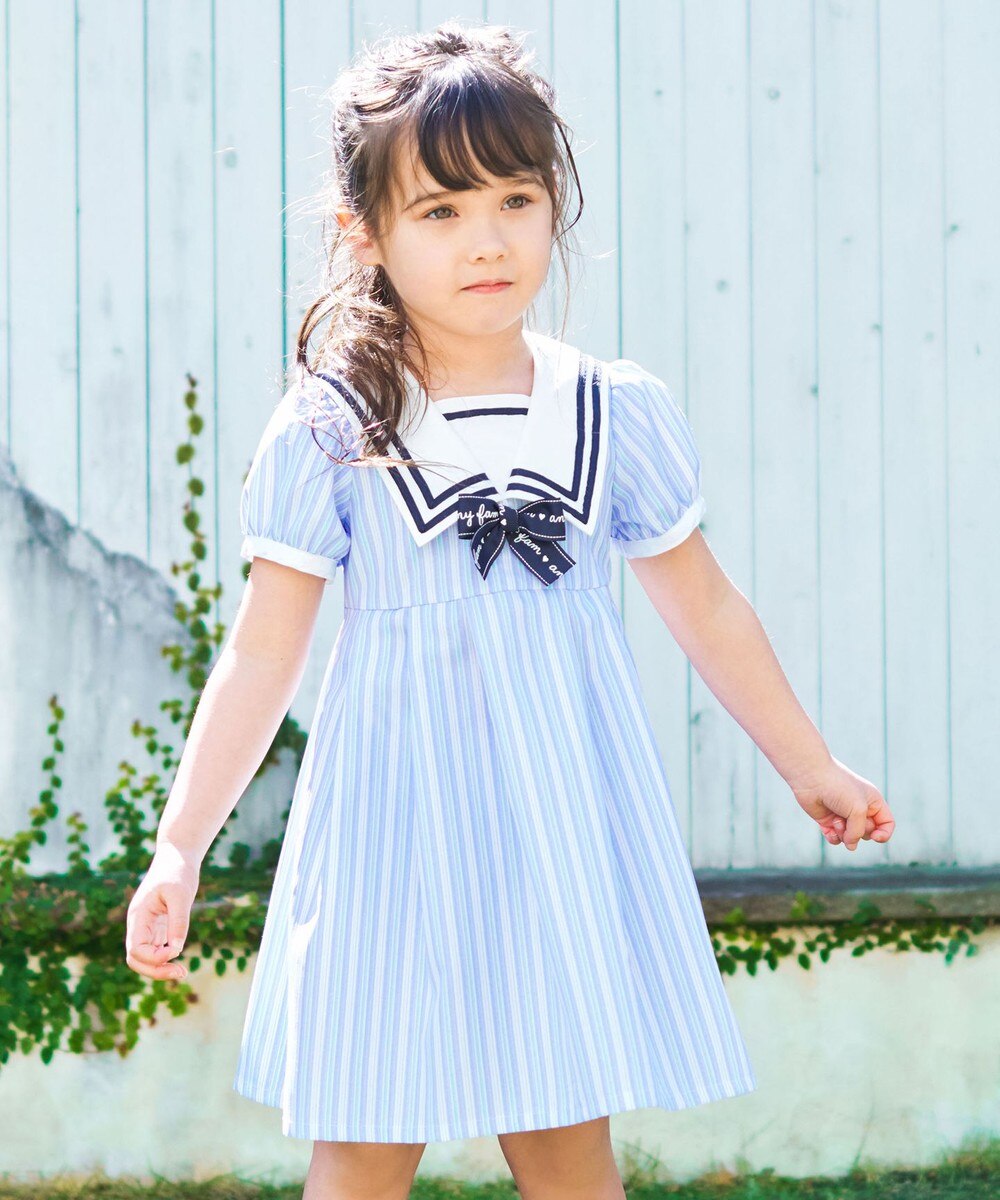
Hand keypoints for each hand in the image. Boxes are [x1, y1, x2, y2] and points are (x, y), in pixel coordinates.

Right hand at [125, 843, 199, 979]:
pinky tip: (180, 961)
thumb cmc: (177, 871)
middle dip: (155, 971)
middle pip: (136, 959)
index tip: (175, 951)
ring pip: (146, 957)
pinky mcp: (159, 926)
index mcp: (138, 916)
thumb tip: (176, 950)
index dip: (153, 957)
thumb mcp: (180, 894)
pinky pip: (156, 949)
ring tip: (183, 972)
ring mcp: (148, 926)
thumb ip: (177, 921)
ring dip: (160, 968)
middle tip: (181, 973)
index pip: (136, 948)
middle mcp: (139, 924)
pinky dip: (166, 959)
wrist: (177, 856)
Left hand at [789, 755, 894, 851]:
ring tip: (836, 821)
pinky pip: (836, 838)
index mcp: (873, 802)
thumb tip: (851, 847)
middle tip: (849, 820)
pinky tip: (828, 828)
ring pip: (851, 838)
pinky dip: (833, 837)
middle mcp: (860, 809)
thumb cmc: (838, 788)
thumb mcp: (857, 810)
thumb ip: (858, 832)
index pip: (887, 823)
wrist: (811, 777)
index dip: (884, 834)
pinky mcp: (829, 820)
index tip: (876, 837)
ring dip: (844, 834)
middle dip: (859, 832)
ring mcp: (844, 815)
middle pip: (868, 833)